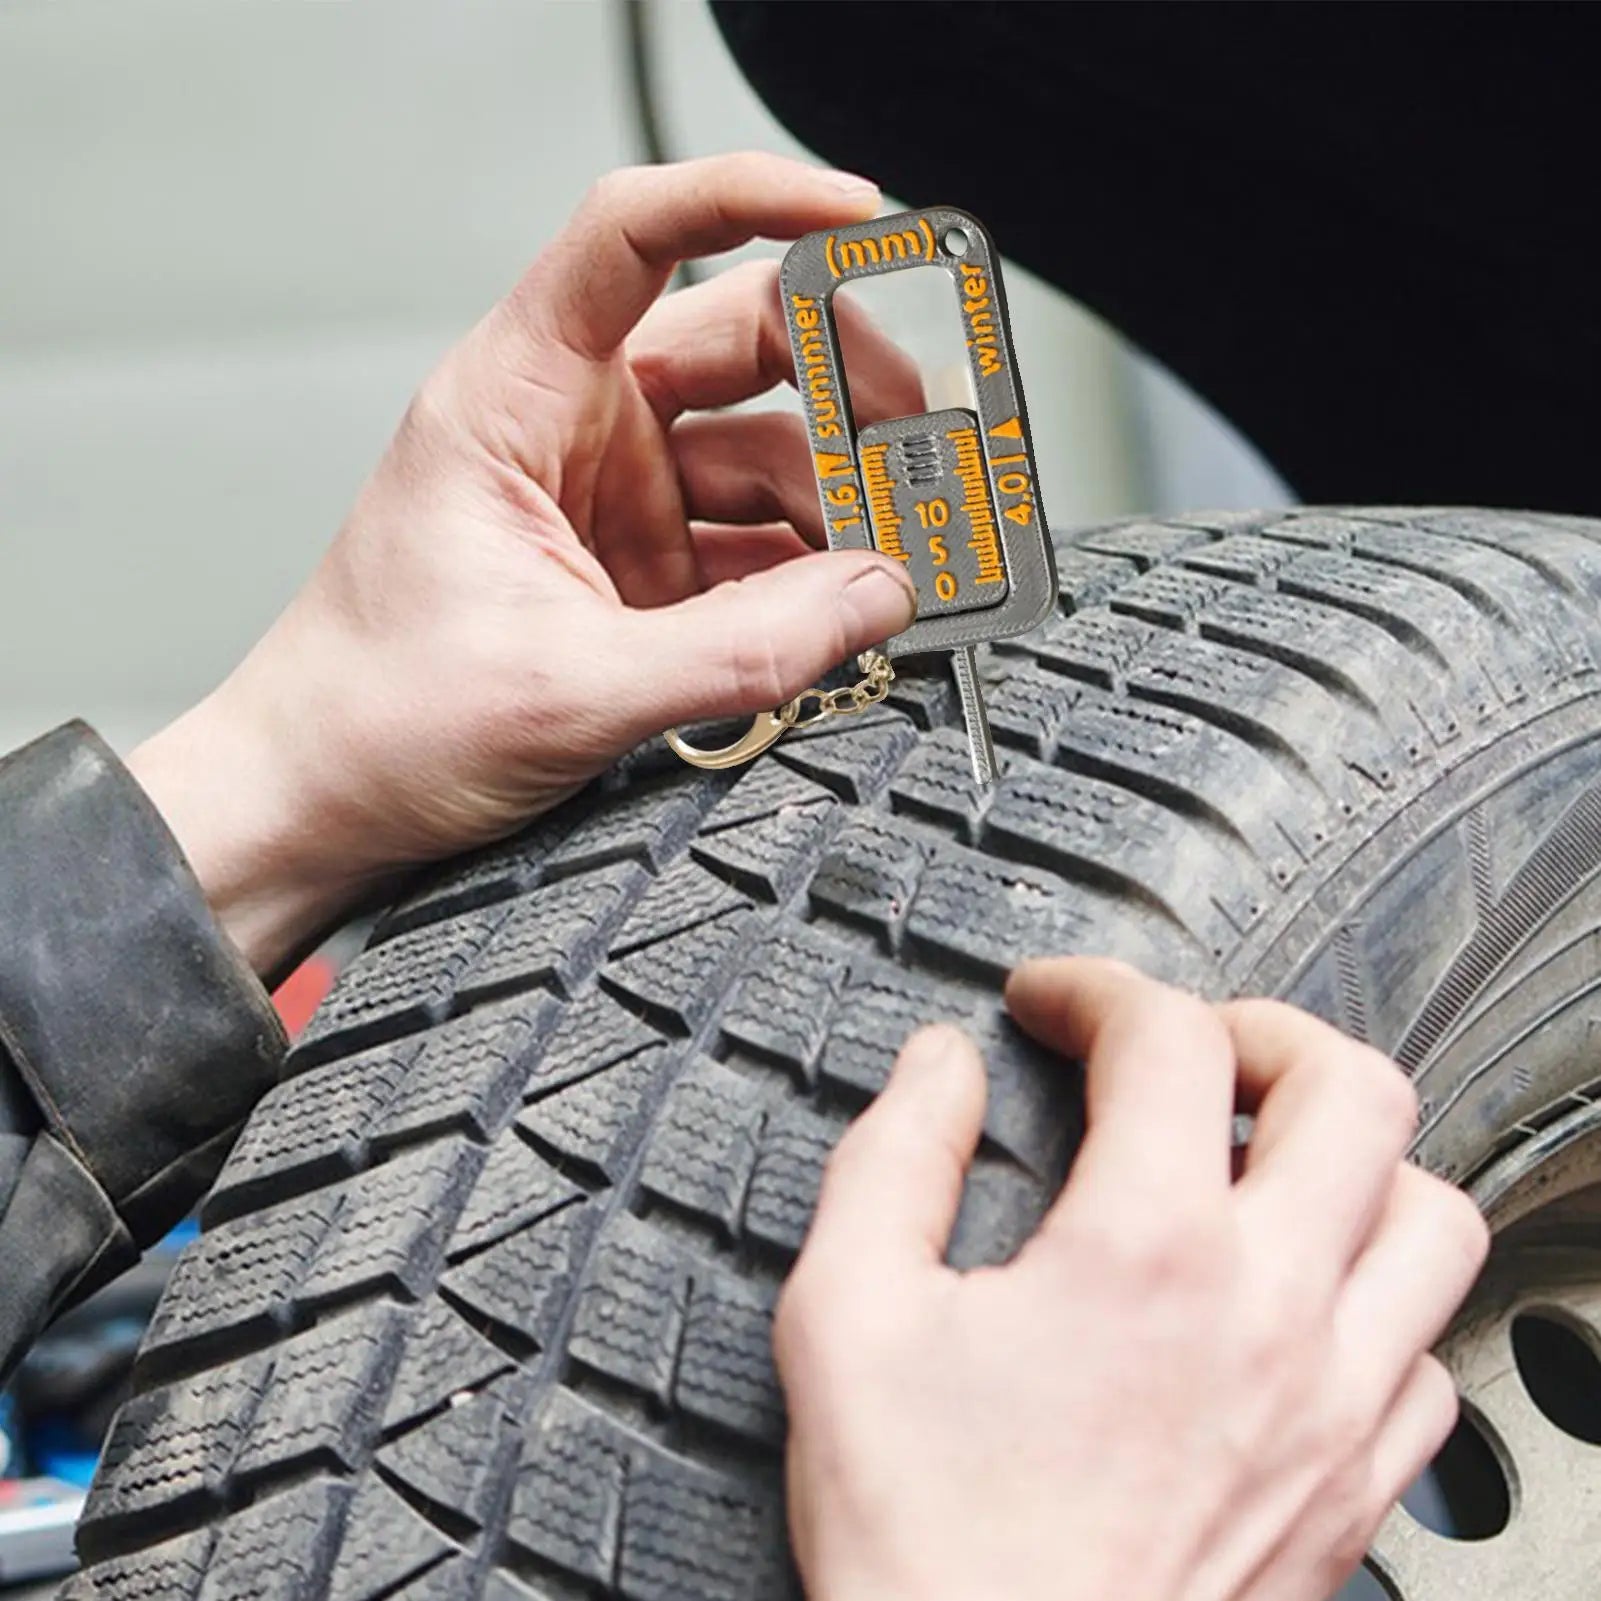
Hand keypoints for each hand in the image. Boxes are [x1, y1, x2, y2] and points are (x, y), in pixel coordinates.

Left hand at [128, 153, 919, 974]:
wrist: (326, 804)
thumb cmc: (377, 717)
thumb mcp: (573, 686)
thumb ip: (743, 648)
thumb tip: (878, 597)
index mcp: (519, 400)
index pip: (635, 236)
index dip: (753, 199)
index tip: (860, 219)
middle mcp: (574, 432)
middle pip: (739, 345)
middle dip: (846, 385)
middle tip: (925, 446)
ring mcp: (615, 505)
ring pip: (765, 457)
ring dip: (842, 502)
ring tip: (902, 558)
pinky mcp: (642, 576)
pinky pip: (756, 549)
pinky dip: (815, 574)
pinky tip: (854, 604)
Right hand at [775, 958, 1489, 1600]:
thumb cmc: (932, 1546)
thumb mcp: (846, 1318)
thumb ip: (893, 1160)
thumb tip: (939, 1071)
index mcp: (1146, 1254)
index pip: (1168, 1036)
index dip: (1098, 989)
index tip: (1053, 1005)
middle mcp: (1271, 1315)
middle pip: (1352, 1090)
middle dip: (1261, 1030)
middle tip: (1186, 1048)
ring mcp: (1334, 1408)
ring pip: (1432, 1216)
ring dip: (1352, 1156)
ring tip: (1266, 1158)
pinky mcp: (1355, 1493)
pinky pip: (1429, 1355)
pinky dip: (1378, 1295)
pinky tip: (1296, 1302)